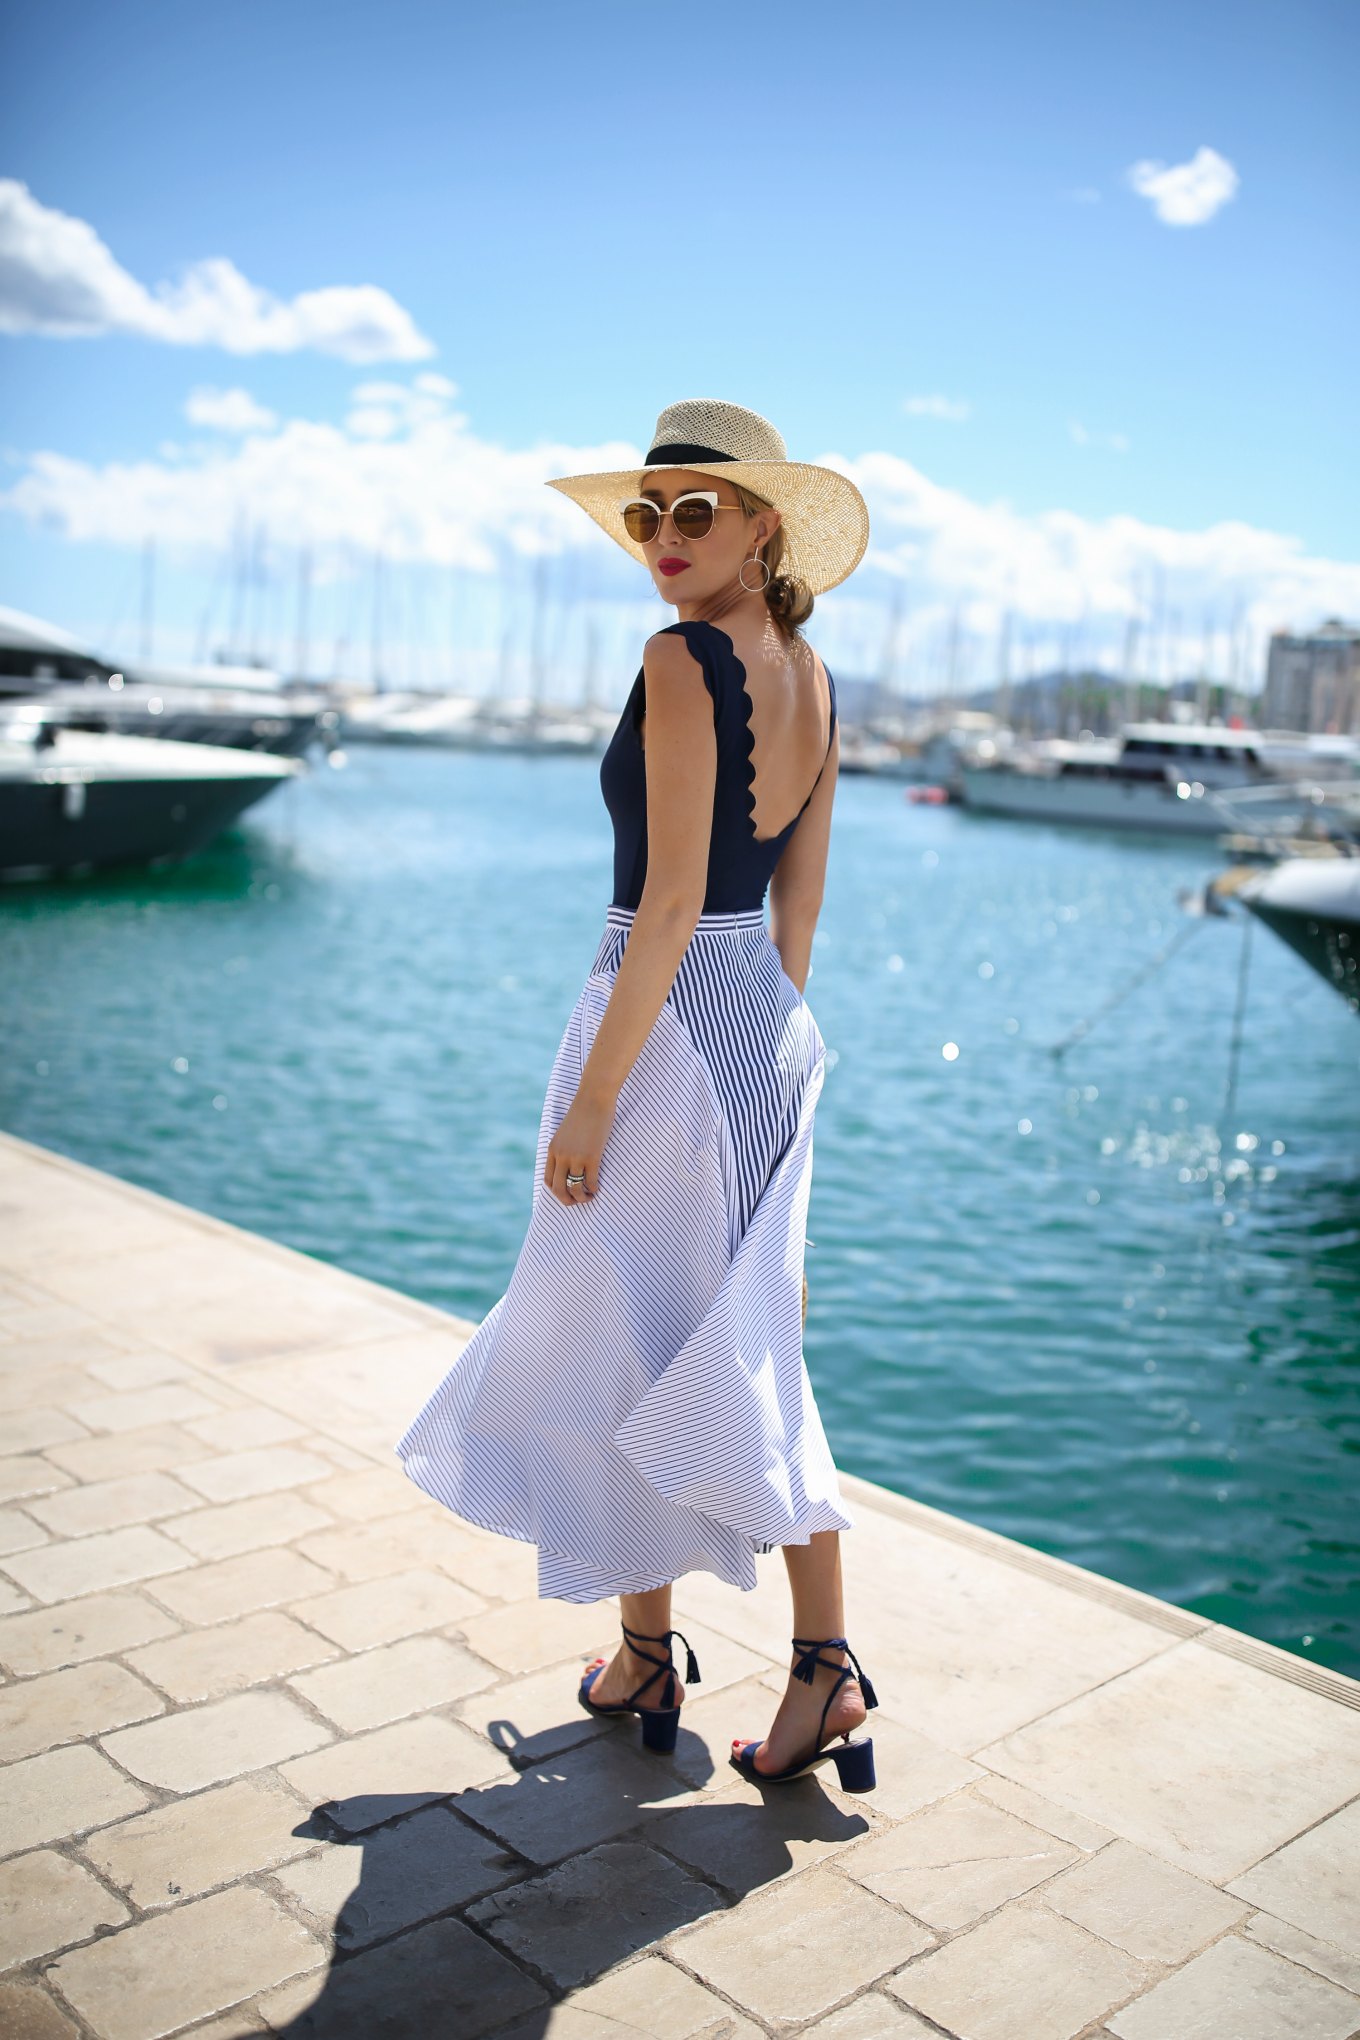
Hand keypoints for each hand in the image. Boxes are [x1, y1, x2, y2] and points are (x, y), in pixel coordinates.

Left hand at [544, 1085, 615, 1206]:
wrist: (594, 1098)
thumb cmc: (583, 1113)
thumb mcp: (566, 1132)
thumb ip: (564, 1147)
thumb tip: (569, 1162)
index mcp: (552, 1149)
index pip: (548, 1179)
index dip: (556, 1191)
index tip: (567, 1193)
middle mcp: (561, 1155)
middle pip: (558, 1188)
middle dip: (567, 1200)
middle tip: (577, 1202)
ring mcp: (575, 1156)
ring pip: (574, 1188)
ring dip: (582, 1197)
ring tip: (589, 1196)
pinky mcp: (592, 1156)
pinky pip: (590, 1180)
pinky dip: (594, 1188)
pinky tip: (598, 1188)